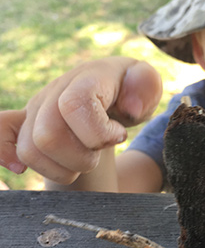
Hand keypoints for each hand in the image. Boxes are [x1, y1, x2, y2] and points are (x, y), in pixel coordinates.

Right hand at [0, 57, 161, 183]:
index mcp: (86, 79)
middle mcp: (55, 92)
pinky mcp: (25, 122)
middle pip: (48, 136)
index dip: (98, 133)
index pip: (75, 106)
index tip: (118, 135)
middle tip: (99, 152)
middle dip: (81, 158)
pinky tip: (22, 168)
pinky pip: (1, 135)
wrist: (111, 90)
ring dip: (62, 168)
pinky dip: (7, 156)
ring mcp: (36, 108)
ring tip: (83, 159)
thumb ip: (145, 87)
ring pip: (30, 151)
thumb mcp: (148, 84)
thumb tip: (129, 108)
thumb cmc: (131, 90)